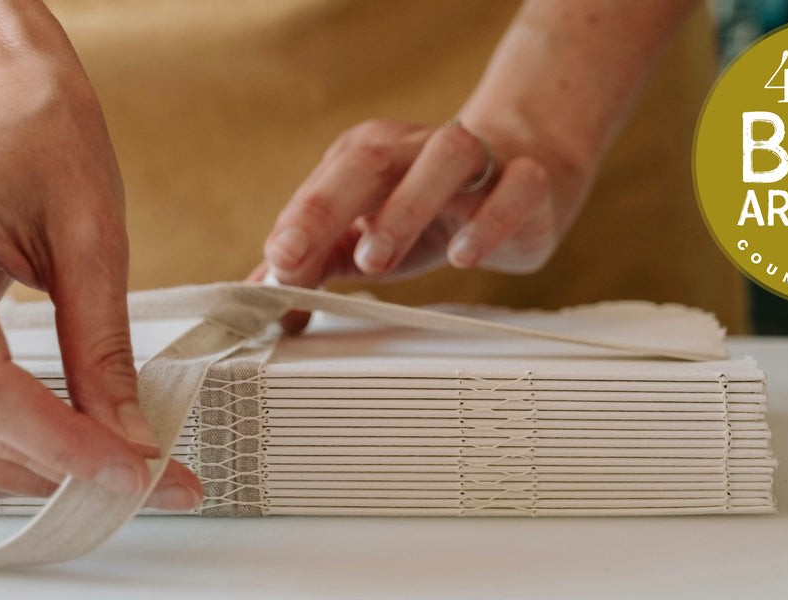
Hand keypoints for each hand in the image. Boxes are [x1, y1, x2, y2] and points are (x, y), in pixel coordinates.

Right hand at [0, 65, 201, 511]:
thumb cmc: (38, 138)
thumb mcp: (93, 235)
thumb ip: (103, 348)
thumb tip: (131, 439)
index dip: (62, 446)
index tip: (134, 472)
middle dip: (56, 472)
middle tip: (143, 478)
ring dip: (15, 479)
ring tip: (90, 473)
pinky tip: (19, 465)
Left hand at [255, 116, 593, 330]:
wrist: (523, 170)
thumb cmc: (431, 206)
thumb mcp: (363, 234)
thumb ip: (313, 263)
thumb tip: (260, 302)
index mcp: (366, 157)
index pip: (322, 184)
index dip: (295, 223)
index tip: (275, 262)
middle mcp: (414, 149)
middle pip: (366, 160)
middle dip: (326, 206)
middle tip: (299, 256)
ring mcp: (475, 159)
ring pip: (443, 160)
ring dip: (404, 207)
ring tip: (373, 261)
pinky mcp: (526, 180)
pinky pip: (514, 187)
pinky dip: (489, 220)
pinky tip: (464, 255)